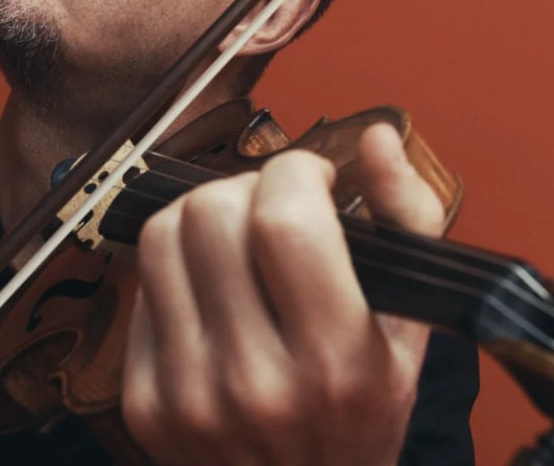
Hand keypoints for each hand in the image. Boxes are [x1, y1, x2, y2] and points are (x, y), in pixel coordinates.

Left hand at [122, 123, 445, 464]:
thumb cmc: (361, 416)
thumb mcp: (412, 328)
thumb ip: (408, 220)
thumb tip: (378, 138)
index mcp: (336, 362)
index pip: (284, 219)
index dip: (297, 171)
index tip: (314, 182)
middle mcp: (256, 383)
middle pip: (211, 213)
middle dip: (248, 187)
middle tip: (274, 211)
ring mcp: (190, 397)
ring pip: (161, 235)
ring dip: (202, 215)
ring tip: (238, 241)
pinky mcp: (145, 404)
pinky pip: (141, 286)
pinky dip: (176, 269)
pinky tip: (212, 292)